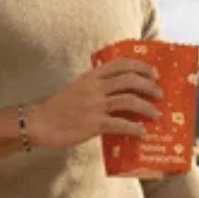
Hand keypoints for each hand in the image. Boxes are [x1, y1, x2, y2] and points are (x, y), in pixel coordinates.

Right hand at [28, 58, 162, 148]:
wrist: (39, 123)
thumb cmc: (59, 108)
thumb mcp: (78, 88)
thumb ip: (97, 86)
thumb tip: (123, 93)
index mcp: (91, 77)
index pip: (120, 64)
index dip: (140, 67)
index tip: (154, 73)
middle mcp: (94, 87)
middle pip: (130, 80)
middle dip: (149, 86)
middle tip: (159, 94)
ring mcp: (94, 105)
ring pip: (129, 100)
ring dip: (147, 107)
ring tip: (156, 114)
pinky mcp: (93, 124)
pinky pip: (120, 124)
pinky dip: (135, 128)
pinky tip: (142, 133)